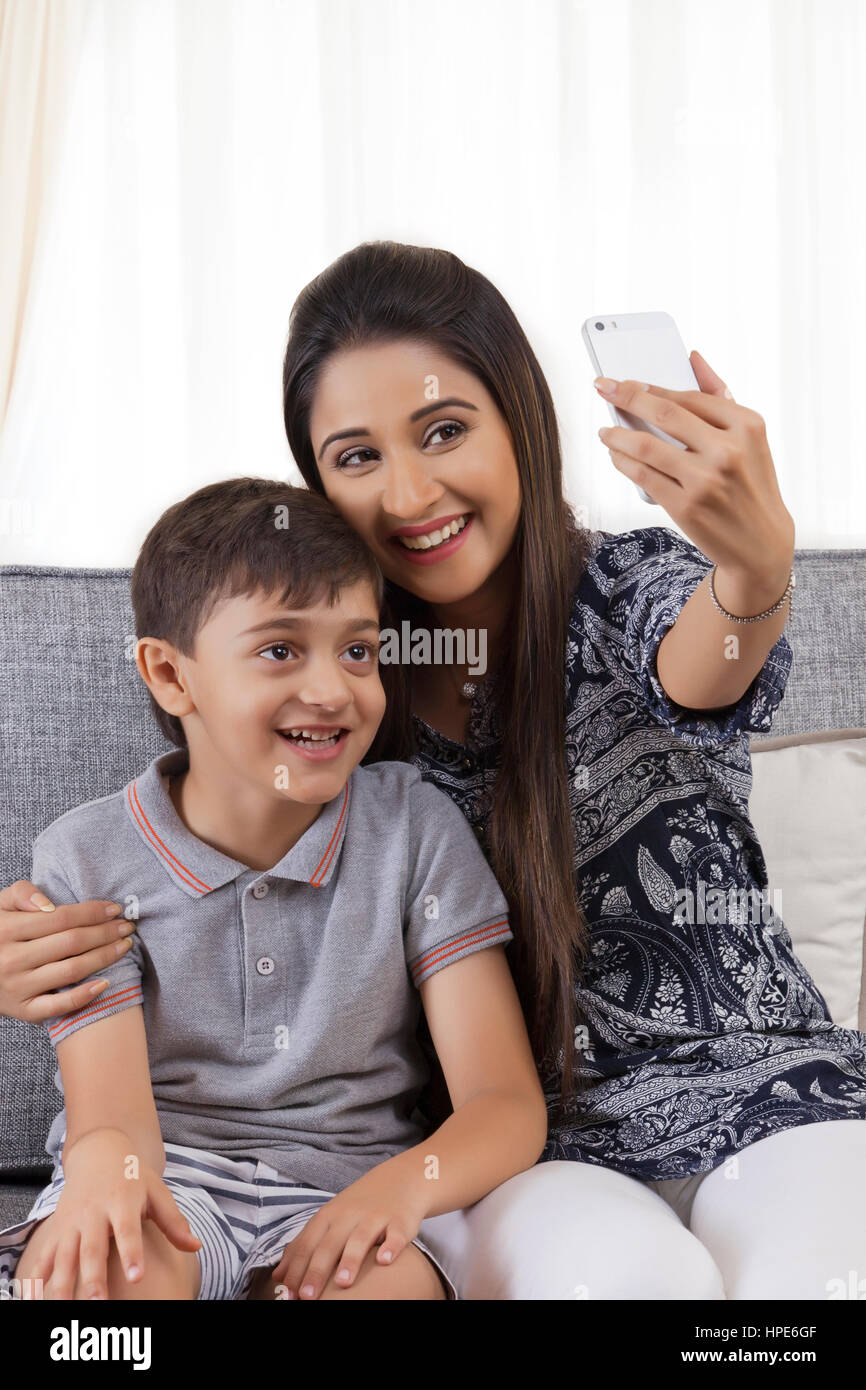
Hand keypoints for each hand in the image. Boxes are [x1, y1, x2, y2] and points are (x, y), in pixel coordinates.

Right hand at [0, 881, 133, 1022]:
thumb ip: (21, 894)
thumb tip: (49, 905)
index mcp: (7, 930)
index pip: (61, 918)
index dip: (92, 912)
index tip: (115, 909)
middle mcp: (12, 959)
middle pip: (71, 943)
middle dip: (105, 933)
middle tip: (127, 927)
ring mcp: (17, 987)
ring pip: (71, 971)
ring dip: (104, 957)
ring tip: (124, 946)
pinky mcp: (22, 1010)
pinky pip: (58, 1006)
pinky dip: (83, 996)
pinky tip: (106, 983)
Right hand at [30, 1128, 199, 1299]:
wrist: (98, 1153)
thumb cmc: (133, 1177)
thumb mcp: (156, 1191)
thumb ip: (174, 1221)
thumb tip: (196, 1246)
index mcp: (122, 1201)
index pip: (128, 1230)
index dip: (132, 1253)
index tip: (137, 1277)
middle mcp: (95, 1212)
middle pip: (93, 1247)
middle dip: (94, 1276)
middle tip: (98, 1301)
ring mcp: (73, 1221)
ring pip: (66, 1254)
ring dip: (64, 1281)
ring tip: (66, 1307)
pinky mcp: (58, 1227)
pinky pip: (46, 1252)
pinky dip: (39, 1272)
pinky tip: (35, 1294)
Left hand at [270, 1159, 428, 1299]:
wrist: (400, 1178)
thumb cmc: (359, 1206)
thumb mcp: (329, 1218)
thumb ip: (305, 1245)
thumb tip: (279, 1276)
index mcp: (329, 1216)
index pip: (307, 1243)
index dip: (296, 1269)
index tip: (287, 1294)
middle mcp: (349, 1215)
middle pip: (329, 1244)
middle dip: (317, 1270)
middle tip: (307, 1297)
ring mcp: (375, 1217)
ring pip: (360, 1238)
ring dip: (351, 1260)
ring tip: (343, 1283)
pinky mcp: (400, 1220)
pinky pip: (396, 1234)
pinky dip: (391, 1246)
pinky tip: (385, 1261)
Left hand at [595, 349, 794, 587]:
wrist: (761, 543)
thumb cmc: (752, 486)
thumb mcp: (750, 438)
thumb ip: (720, 396)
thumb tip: (693, 358)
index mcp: (747, 425)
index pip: (689, 396)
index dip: (652, 387)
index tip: (626, 382)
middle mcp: (727, 450)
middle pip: (664, 413)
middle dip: (626, 396)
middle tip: (603, 388)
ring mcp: (705, 479)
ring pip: (646, 446)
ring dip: (617, 435)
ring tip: (605, 431)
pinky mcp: (686, 506)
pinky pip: (642, 476)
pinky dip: (622, 462)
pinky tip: (616, 456)